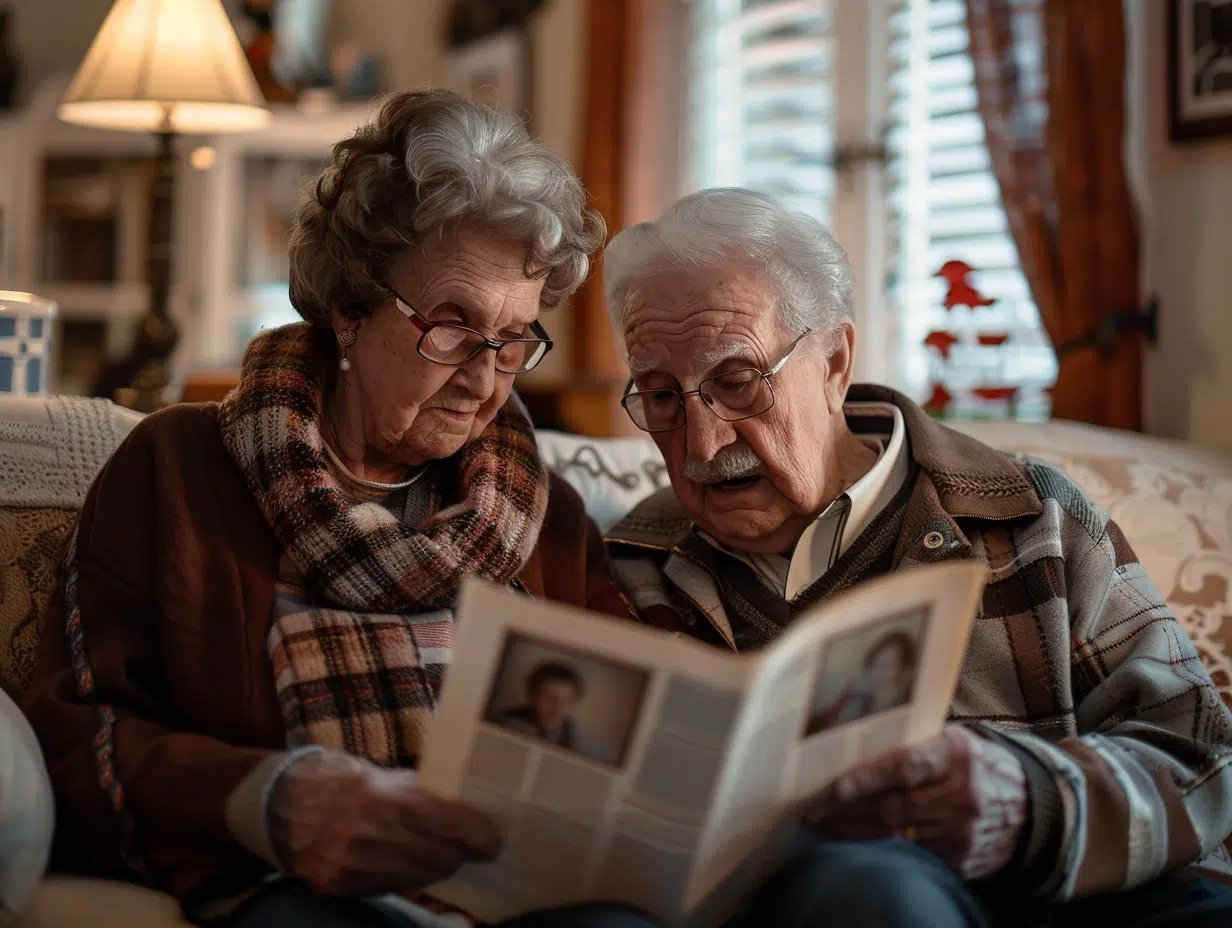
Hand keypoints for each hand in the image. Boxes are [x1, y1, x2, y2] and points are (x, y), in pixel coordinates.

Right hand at [268, 751, 502, 895]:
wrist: (281, 802)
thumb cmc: (338, 779)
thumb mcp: (385, 776)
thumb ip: (423, 796)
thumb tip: (463, 812)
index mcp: (392, 800)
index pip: (457, 827)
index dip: (483, 837)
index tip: (493, 841)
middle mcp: (376, 837)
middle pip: (443, 858)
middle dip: (459, 852)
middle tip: (467, 845)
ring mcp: (357, 866)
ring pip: (420, 877)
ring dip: (435, 865)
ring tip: (436, 851)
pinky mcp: (340, 886)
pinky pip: (390, 887)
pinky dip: (404, 875)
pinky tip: (403, 861)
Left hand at [803, 724, 1027, 879]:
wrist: (1031, 805)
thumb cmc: (975, 764)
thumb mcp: (955, 741)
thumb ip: (915, 742)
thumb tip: (855, 738)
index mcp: (957, 755)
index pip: (907, 767)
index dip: (870, 779)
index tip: (837, 788)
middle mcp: (962, 794)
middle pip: (896, 807)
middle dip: (848, 812)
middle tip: (813, 812)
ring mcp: (963, 831)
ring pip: (899, 837)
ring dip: (857, 834)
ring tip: (825, 827)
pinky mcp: (962, 860)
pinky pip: (914, 857)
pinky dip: (883, 851)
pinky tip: (858, 843)